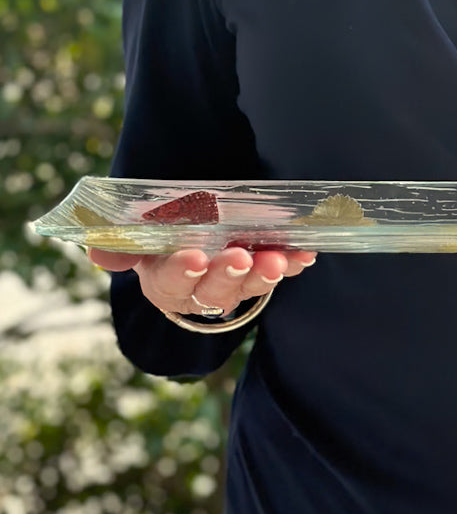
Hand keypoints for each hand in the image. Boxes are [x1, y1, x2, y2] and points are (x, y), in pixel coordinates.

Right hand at [88, 246, 316, 317]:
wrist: (190, 223)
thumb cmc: (158, 225)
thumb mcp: (134, 229)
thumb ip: (119, 240)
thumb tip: (96, 250)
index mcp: (161, 280)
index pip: (169, 283)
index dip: (181, 272)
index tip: (195, 258)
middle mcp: (198, 290)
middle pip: (214, 290)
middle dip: (228, 275)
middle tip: (240, 258)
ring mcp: (233, 285)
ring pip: (249, 287)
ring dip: (265, 274)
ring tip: (278, 259)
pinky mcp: (260, 273)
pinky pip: (278, 272)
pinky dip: (292, 264)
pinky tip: (304, 254)